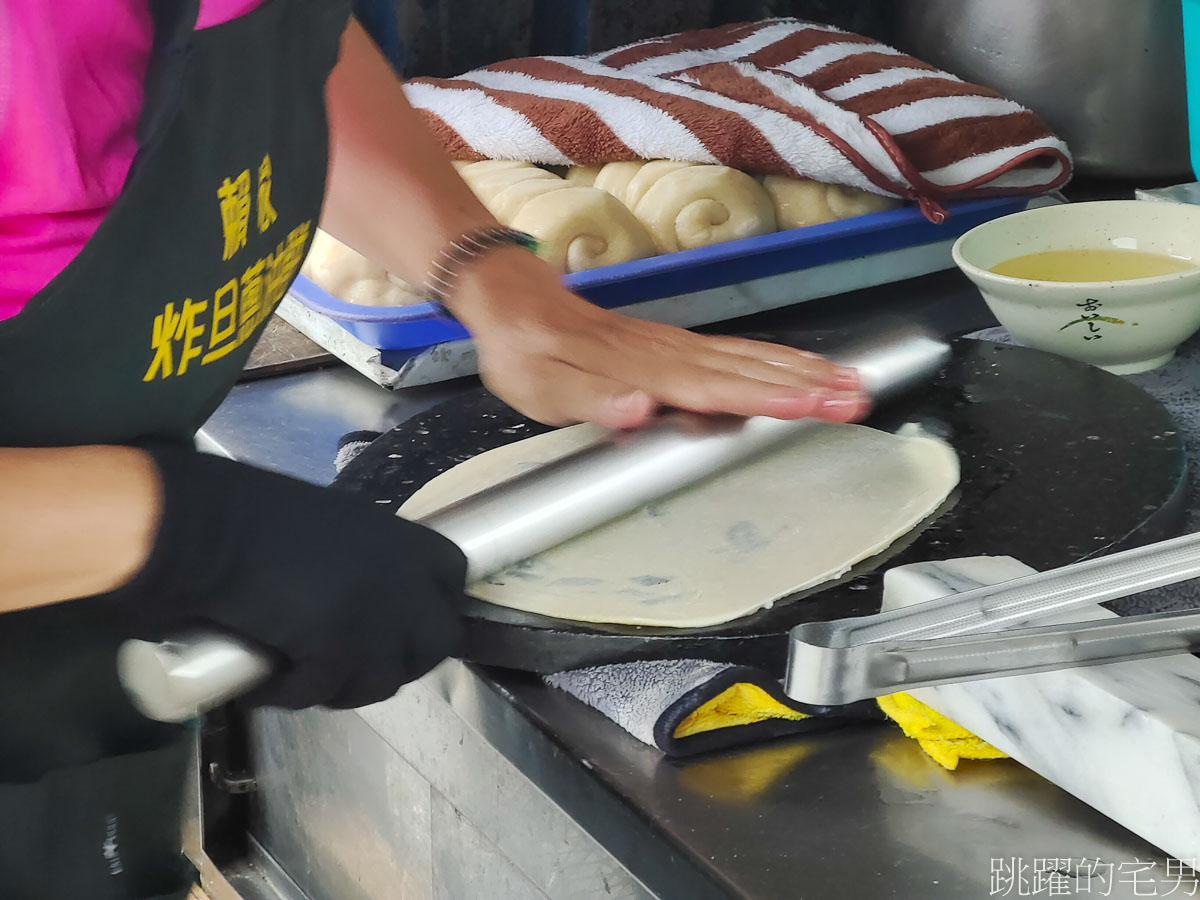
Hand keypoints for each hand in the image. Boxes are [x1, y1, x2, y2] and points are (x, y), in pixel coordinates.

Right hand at [104, 443, 466, 710]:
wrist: (207, 529)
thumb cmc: (252, 517)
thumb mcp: (332, 531)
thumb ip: (362, 564)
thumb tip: (360, 605)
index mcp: (410, 542)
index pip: (453, 585)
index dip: (423, 613)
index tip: (390, 626)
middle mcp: (409, 579)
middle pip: (435, 644)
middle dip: (394, 659)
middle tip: (343, 662)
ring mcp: (381, 617)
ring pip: (382, 682)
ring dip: (338, 685)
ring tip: (294, 672)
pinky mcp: (341, 650)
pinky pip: (322, 693)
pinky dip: (287, 693)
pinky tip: (260, 680)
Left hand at [450, 247, 868, 429]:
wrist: (514, 301)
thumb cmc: (526, 353)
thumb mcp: (542, 387)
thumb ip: (593, 399)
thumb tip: (642, 409)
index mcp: (645, 371)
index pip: (718, 389)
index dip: (769, 399)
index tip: (816, 405)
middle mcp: (670, 355)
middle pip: (750, 371)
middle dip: (809, 386)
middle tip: (861, 396)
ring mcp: (676, 346)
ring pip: (751, 358)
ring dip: (804, 371)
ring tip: (853, 381)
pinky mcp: (674, 345)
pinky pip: (736, 352)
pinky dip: (775, 360)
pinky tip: (800, 368)